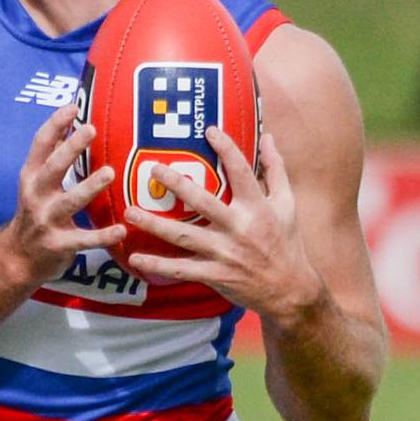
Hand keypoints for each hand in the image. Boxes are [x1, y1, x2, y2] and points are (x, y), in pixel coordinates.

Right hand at [4, 104, 125, 282]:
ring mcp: (46, 220)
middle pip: (52, 168)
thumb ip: (51, 155)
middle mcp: (36, 195)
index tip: (73, 106)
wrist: (17, 258)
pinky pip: (84, 239)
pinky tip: (121, 229)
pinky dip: (102, 235)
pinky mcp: (59, 244)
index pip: (40, 145)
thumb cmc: (35, 211)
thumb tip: (71, 120)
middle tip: (90, 129)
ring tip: (109, 173)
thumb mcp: (35, 182)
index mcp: (31, 176)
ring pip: (69, 202)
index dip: (55, 124)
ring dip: (89, 187)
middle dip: (70, 148)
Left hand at [124, 129, 322, 324]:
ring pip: (184, 236)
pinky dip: (158, 265)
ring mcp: (225, 254)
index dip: (226, 149)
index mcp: (257, 208)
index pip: (241, 172)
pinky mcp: (215, 275)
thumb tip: (267, 136)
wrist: (290, 291)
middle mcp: (239, 228)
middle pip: (203, 202)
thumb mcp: (287, 204)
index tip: (208, 130)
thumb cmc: (287, 241)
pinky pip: (182, 269)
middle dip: (177, 184)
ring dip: (155, 224)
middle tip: (153, 169)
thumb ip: (276, 169)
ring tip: (129, 211)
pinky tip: (135, 257)